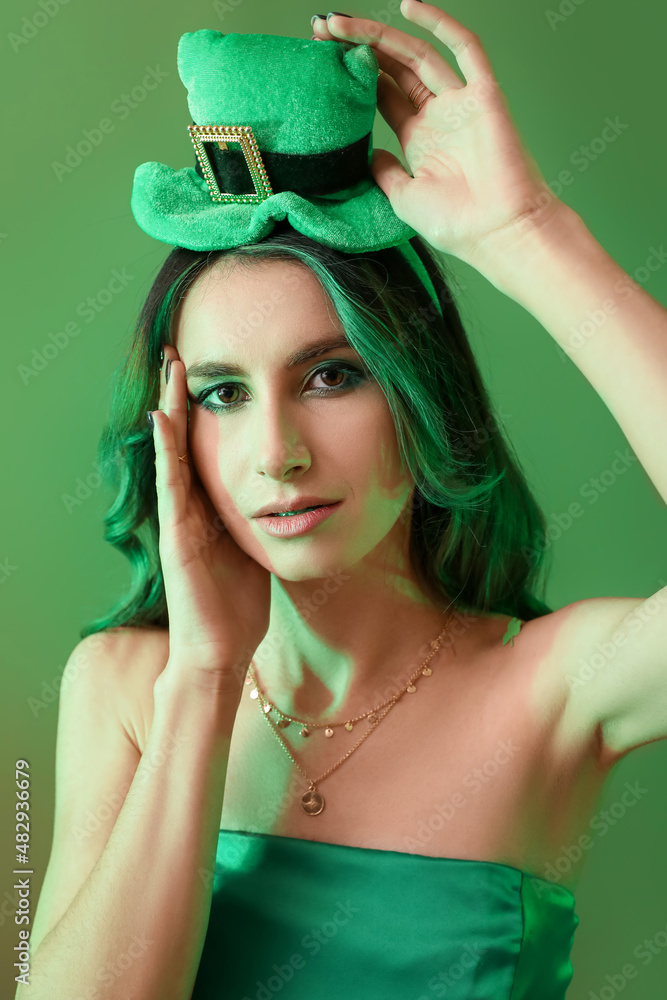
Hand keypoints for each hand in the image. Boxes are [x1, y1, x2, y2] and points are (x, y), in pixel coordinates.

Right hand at [150, 345, 270, 695]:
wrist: (222, 650)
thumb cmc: (239, 604)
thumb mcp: (259, 547)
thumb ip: (265, 517)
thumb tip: (293, 493)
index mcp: (211, 508)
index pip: (206, 448)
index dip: (208, 411)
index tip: (212, 371)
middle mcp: (191, 507)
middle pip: (185, 440)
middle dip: (183, 398)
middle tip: (180, 351)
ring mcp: (180, 519)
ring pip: (173, 453)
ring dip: (171, 409)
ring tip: (171, 368)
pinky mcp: (177, 536)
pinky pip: (171, 485)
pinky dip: (167, 450)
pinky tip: (163, 417)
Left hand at [313, 2, 564, 267]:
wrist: (498, 234)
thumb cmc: (459, 225)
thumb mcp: (404, 198)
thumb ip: (385, 171)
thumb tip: (367, 153)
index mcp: (420, 139)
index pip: (383, 93)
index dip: (355, 74)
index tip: (323, 57)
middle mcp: (439, 116)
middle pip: (395, 69)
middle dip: (360, 47)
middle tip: (324, 29)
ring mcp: (461, 104)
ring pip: (418, 55)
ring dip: (381, 35)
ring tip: (341, 22)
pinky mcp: (485, 96)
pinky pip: (466, 50)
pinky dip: (440, 25)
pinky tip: (408, 7)